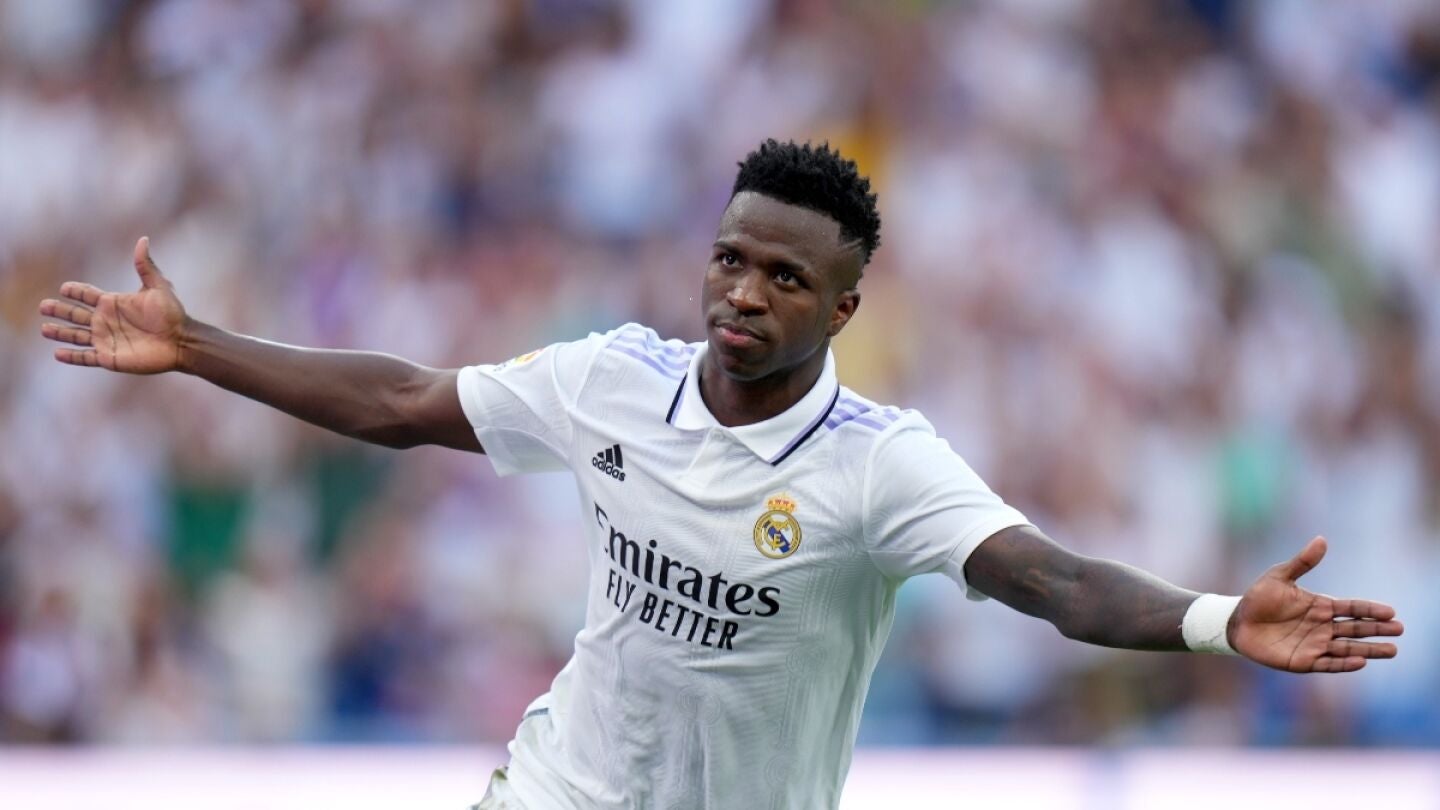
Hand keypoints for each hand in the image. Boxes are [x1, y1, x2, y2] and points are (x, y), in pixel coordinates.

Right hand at [39, 237, 188, 373]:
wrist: (181, 341)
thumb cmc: (172, 314)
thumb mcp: (158, 287)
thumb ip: (145, 265)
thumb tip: (143, 239)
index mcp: (113, 303)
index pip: (87, 294)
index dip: (75, 291)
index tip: (65, 288)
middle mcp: (106, 321)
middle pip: (75, 314)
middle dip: (59, 310)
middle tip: (44, 306)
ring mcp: (106, 340)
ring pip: (75, 336)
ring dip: (59, 332)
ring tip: (44, 328)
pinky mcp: (110, 358)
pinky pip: (86, 357)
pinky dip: (71, 356)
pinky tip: (57, 353)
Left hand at [1231, 536, 1402, 672]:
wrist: (1237, 621)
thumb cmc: (1259, 598)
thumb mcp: (1279, 576)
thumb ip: (1302, 562)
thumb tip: (1322, 539)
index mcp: (1321, 606)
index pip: (1352, 608)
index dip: (1371, 610)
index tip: (1390, 611)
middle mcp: (1323, 627)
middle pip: (1356, 628)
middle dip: (1378, 630)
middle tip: (1400, 630)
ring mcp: (1315, 645)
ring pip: (1348, 648)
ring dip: (1369, 650)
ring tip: (1392, 650)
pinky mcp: (1304, 661)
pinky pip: (1328, 664)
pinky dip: (1344, 664)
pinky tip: (1360, 662)